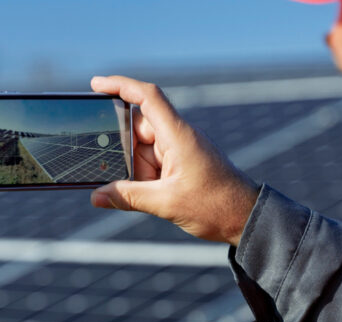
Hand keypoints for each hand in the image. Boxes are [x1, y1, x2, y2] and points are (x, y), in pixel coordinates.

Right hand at [89, 75, 258, 245]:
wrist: (245, 218)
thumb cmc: (216, 205)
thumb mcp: (167, 203)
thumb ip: (129, 197)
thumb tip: (97, 196)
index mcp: (178, 135)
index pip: (147, 97)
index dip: (120, 86)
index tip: (96, 85)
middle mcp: (178, 137)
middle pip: (138, 129)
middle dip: (121, 151)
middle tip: (108, 170)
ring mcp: (180, 150)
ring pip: (142, 151)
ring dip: (135, 171)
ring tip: (142, 192)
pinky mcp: (181, 165)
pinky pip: (153, 164)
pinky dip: (143, 178)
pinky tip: (142, 195)